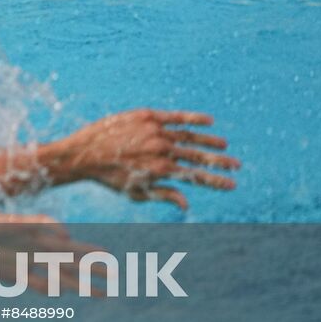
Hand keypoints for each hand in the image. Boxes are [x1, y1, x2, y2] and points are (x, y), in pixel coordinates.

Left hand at [47, 109, 238, 210]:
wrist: (83, 153)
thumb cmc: (109, 177)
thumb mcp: (136, 192)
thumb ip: (164, 195)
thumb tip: (187, 205)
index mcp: (161, 170)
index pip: (196, 176)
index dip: (216, 180)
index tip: (233, 184)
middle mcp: (161, 149)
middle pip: (198, 156)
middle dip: (219, 162)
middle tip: (237, 165)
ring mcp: (154, 131)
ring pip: (189, 136)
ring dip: (209, 141)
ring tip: (225, 146)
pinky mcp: (146, 116)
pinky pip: (174, 116)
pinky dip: (193, 118)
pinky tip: (209, 121)